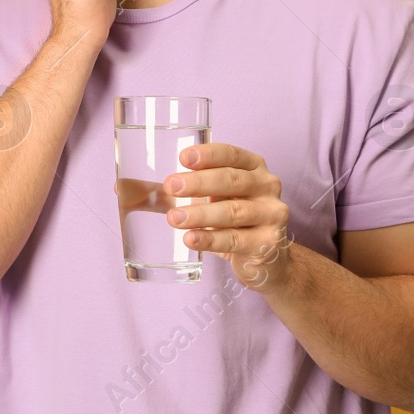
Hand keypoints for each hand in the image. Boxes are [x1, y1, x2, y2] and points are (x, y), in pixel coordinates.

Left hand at [163, 142, 295, 291]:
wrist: (267, 258)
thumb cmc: (236, 219)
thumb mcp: (217, 197)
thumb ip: (189, 189)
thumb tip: (142, 187)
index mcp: (254, 167)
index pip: (232, 154)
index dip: (208, 155)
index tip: (183, 158)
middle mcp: (267, 186)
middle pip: (232, 180)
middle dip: (199, 183)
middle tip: (171, 186)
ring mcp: (272, 215)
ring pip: (233, 211)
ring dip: (200, 214)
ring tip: (174, 217)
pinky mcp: (268, 243)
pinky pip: (234, 240)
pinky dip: (209, 239)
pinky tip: (191, 239)